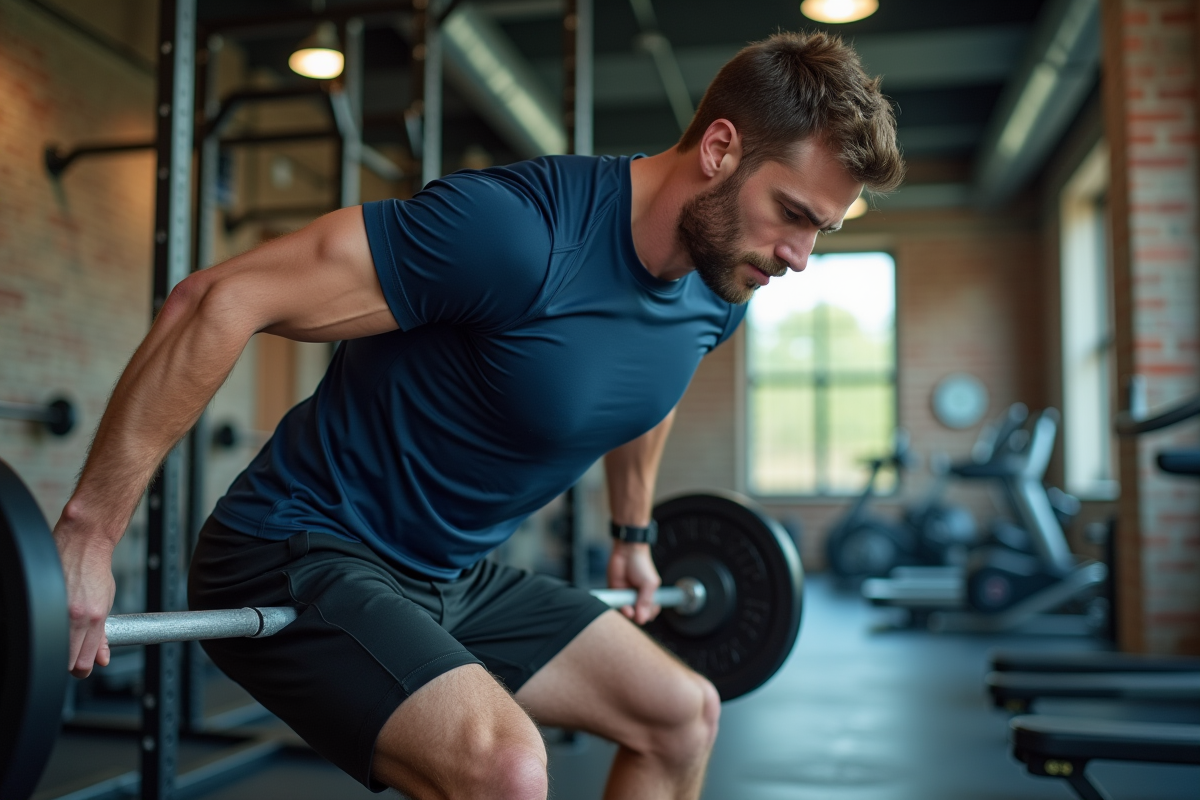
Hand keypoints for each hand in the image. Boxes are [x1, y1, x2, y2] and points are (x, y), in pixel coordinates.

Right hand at [53, 520, 115, 677]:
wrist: (83, 544)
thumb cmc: (96, 570)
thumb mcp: (106, 604)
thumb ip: (103, 634)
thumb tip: (102, 659)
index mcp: (94, 618)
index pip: (83, 662)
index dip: (83, 668)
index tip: (83, 665)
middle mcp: (74, 616)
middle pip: (65, 661)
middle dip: (70, 662)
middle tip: (74, 651)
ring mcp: (57, 608)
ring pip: (53, 648)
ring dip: (59, 648)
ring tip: (66, 634)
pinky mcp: (44, 599)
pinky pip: (43, 626)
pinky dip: (48, 629)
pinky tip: (55, 620)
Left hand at [607, 541, 660, 624]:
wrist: (626, 551)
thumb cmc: (641, 565)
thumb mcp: (649, 584)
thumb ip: (646, 601)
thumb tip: (642, 619)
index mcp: (650, 596)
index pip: (650, 613)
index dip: (647, 615)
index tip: (645, 614)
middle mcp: (638, 598)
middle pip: (637, 615)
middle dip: (636, 616)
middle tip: (636, 612)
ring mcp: (627, 596)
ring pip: (626, 613)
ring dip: (627, 613)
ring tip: (628, 610)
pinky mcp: (616, 593)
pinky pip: (616, 605)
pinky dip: (618, 608)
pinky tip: (623, 607)